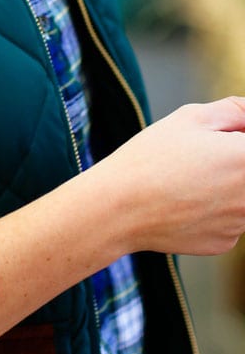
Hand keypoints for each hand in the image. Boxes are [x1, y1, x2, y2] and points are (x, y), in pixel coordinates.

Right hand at [98, 97, 244, 255]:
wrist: (121, 207)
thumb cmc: (152, 157)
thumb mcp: (191, 117)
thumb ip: (235, 110)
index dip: (238, 138)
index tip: (225, 136)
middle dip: (234, 161)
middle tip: (204, 155)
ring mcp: (240, 223)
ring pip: (242, 196)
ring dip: (227, 185)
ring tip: (189, 178)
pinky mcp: (225, 242)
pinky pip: (228, 219)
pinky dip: (213, 209)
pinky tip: (185, 201)